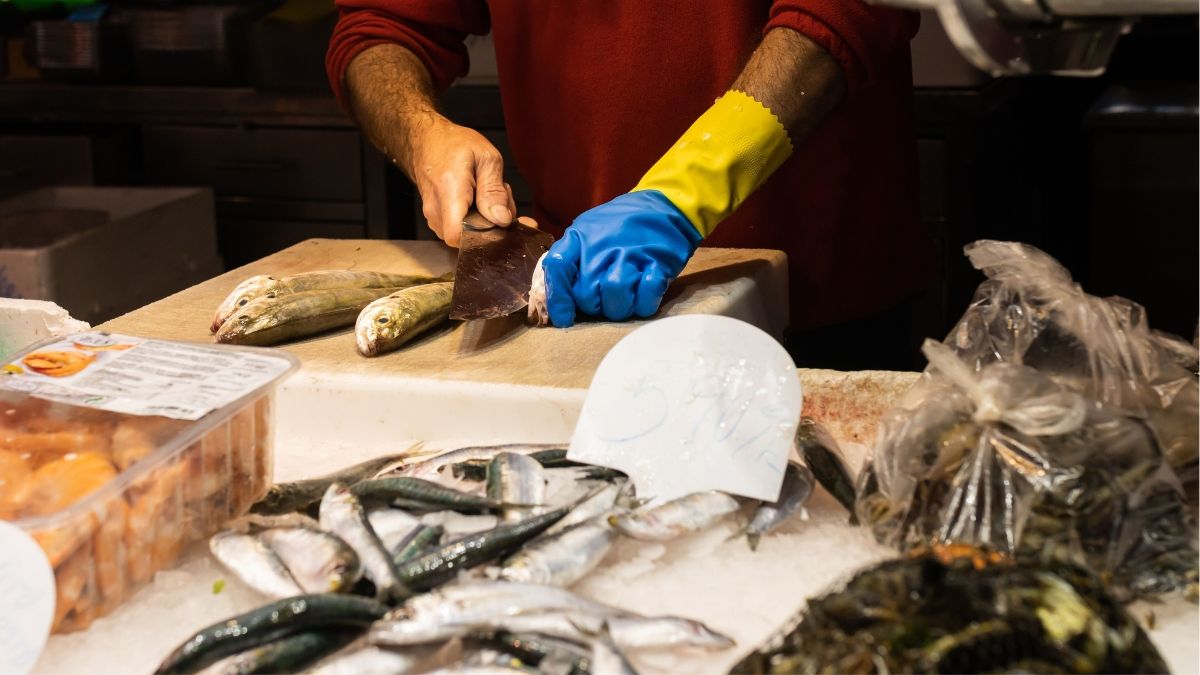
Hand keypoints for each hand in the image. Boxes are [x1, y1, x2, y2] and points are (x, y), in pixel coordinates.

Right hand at [399, 116, 515, 246]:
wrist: (427, 140)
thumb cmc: (455, 144)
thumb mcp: (486, 157)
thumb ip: (494, 190)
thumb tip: (502, 219)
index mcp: (449, 190)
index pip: (458, 236)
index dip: (484, 236)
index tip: (500, 221)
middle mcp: (435, 208)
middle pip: (469, 236)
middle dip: (492, 223)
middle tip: (500, 197)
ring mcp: (432, 216)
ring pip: (466, 234)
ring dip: (484, 220)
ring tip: (486, 194)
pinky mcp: (435, 219)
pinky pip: (459, 229)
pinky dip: (474, 218)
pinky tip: (477, 200)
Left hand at [541, 191, 701, 327]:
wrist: (663, 205)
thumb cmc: (620, 225)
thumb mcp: (586, 230)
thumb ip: (568, 257)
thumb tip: (553, 295)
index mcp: (580, 238)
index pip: (557, 268)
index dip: (558, 299)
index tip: (563, 318)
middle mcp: (603, 248)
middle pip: (588, 298)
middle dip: (596, 307)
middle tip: (606, 297)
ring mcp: (631, 256)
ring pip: (616, 303)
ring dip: (621, 308)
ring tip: (626, 298)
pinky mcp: (658, 264)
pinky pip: (646, 299)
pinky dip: (645, 303)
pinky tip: (644, 294)